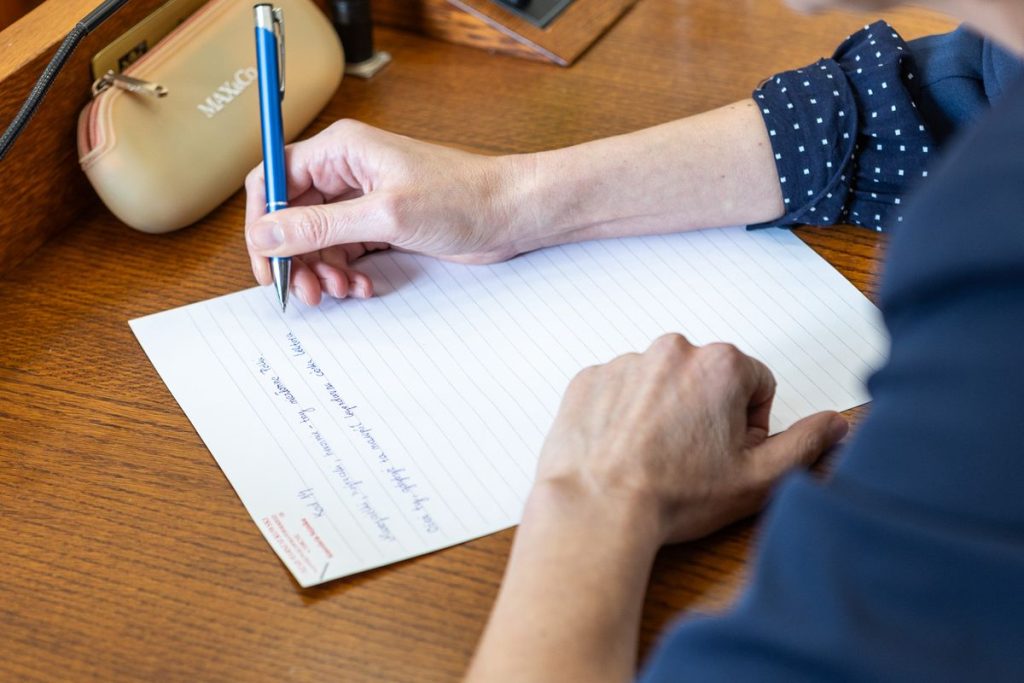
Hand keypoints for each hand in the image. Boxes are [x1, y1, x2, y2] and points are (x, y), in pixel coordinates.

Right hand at [244, 119, 525, 305]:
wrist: (512, 214)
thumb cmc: (463, 198)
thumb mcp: (384, 215)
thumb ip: (320, 226)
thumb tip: (266, 233)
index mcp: (341, 150)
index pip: (274, 179)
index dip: (262, 222)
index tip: (267, 262)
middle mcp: (347, 171)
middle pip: (293, 216)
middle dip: (295, 257)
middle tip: (304, 292)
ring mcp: (364, 199)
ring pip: (317, 239)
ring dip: (322, 270)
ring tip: (341, 290)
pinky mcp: (381, 225)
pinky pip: (344, 251)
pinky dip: (346, 272)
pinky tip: (361, 287)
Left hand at [535, 333, 848, 544]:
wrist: (598, 508)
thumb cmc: (676, 495)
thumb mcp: (759, 478)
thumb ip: (806, 443)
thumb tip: (836, 422)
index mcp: (721, 364)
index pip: (755, 383)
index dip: (747, 424)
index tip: (726, 453)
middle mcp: (671, 349)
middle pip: (706, 378)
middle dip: (706, 412)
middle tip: (689, 458)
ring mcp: (625, 361)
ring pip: (660, 383)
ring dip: (663, 410)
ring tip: (652, 457)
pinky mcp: (589, 379)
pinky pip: (617, 390)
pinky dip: (622, 414)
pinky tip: (622, 450)